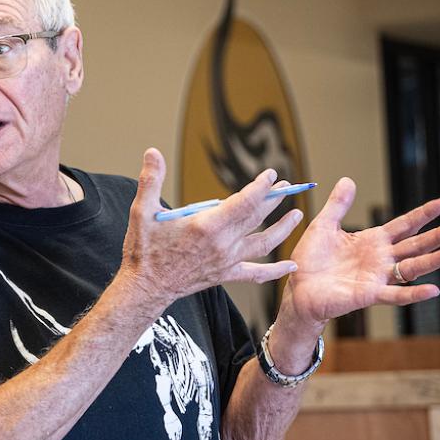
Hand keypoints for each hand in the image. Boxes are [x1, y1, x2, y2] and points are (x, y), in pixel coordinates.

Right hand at [119, 148, 302, 305]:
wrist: (146, 287)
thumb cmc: (143, 250)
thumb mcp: (142, 211)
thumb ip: (151, 179)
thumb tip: (152, 152)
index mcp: (206, 225)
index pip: (245, 201)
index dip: (261, 186)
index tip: (270, 175)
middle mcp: (222, 243)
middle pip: (258, 217)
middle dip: (275, 199)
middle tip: (287, 186)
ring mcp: (226, 260)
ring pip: (264, 243)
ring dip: (283, 228)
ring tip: (296, 215)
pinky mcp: (225, 274)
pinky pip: (256, 274)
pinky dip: (276, 271)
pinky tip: (292, 267)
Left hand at [282, 178, 439, 324]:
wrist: (297, 287)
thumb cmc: (310, 260)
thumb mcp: (323, 226)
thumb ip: (338, 205)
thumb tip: (348, 179)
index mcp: (372, 241)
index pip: (404, 225)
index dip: (423, 214)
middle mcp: (380, 259)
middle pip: (415, 245)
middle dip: (436, 237)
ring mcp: (377, 277)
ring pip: (411, 268)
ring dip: (432, 262)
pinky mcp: (368, 294)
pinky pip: (395, 295)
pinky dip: (414, 294)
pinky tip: (433, 290)